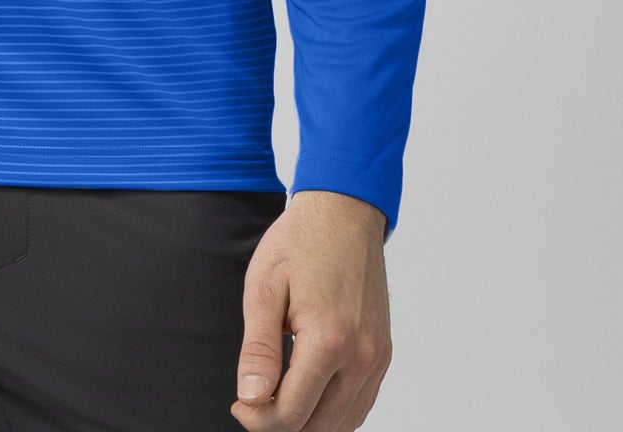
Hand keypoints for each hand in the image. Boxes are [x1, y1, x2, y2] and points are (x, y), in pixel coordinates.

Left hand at [230, 190, 390, 430]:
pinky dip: (334, 412)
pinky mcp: (384, 354)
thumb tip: (251, 398)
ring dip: (308, 420)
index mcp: (328, 341)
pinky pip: (361, 405)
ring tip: (277, 395)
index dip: (257, 419)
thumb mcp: (264, 288)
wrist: (344, 212)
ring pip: (343, 424)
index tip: (239, 403)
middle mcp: (361, 357)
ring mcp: (377, 358)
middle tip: (253, 399)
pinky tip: (309, 393)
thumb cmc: (300, 242)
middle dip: (280, 423)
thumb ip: (258, 349)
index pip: (291, 415)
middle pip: (318, 426)